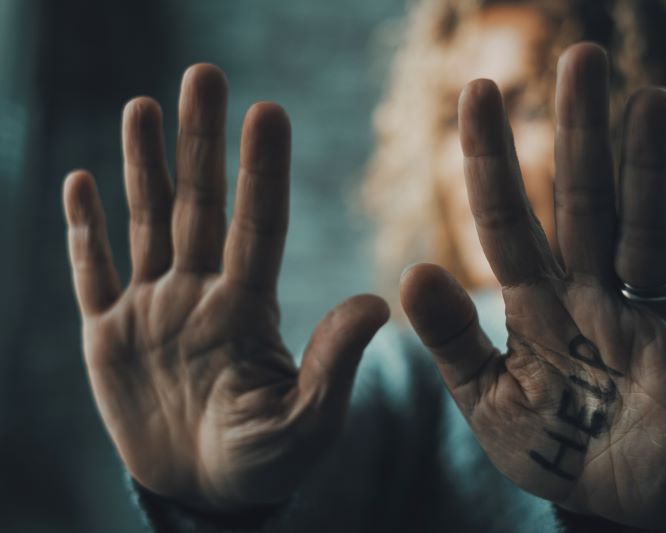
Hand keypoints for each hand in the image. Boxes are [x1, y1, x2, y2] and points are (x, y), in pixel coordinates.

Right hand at [63, 64, 387, 511]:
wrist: (208, 493)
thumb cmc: (265, 463)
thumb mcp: (305, 424)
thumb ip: (333, 366)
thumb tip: (377, 304)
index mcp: (247, 310)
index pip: (258, 226)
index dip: (262, 171)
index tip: (267, 111)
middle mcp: (200, 295)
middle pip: (200, 205)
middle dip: (200, 142)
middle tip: (204, 75)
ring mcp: (152, 310)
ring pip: (147, 222)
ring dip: (144, 166)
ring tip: (144, 105)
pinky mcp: (108, 337)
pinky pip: (91, 274)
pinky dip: (84, 231)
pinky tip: (82, 183)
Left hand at [400, 43, 665, 527]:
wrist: (604, 501)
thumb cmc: (543, 445)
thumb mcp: (484, 398)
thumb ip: (451, 341)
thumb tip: (411, 272)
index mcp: (532, 305)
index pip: (506, 220)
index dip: (490, 159)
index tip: (476, 91)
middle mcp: (587, 296)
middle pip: (583, 204)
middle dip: (581, 135)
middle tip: (580, 56)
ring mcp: (642, 322)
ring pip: (645, 233)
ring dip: (650, 172)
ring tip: (651, 101)